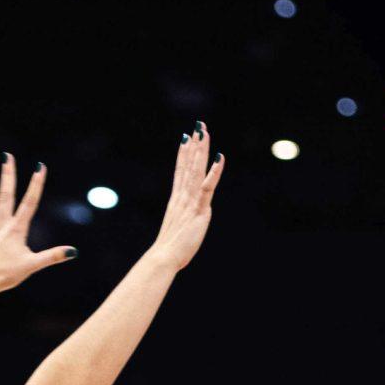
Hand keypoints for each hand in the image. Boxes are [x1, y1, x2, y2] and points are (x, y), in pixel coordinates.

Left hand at [0, 154, 76, 293]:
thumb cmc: (7, 275)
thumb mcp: (33, 266)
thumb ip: (53, 256)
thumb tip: (73, 251)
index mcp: (16, 230)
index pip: (29, 203)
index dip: (36, 184)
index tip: (39, 167)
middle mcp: (2, 226)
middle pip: (6, 196)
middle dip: (8, 176)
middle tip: (7, 157)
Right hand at [148, 126, 225, 270]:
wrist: (164, 257)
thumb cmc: (170, 248)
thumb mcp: (178, 228)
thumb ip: (183, 219)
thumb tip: (185, 216)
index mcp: (177, 199)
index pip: (181, 171)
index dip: (184, 153)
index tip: (186, 138)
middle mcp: (182, 196)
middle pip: (188, 165)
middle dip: (194, 145)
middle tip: (198, 127)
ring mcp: (190, 201)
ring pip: (196, 170)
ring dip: (201, 150)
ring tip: (203, 133)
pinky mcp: (199, 209)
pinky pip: (208, 186)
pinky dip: (214, 171)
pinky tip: (220, 157)